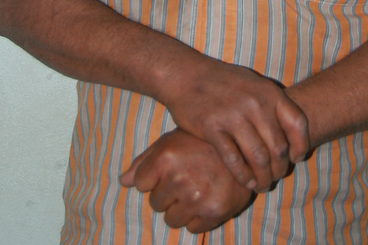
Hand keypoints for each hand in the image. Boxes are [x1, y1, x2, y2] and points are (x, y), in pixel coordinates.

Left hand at [119, 128, 253, 233]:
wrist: (245, 146)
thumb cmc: (203, 141)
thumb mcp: (172, 140)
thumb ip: (145, 161)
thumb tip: (122, 181)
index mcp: (166, 156)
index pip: (141, 184)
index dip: (153, 179)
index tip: (168, 170)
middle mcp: (179, 178)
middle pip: (156, 204)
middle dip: (167, 194)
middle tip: (186, 178)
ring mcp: (197, 197)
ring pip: (172, 220)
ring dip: (181, 208)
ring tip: (196, 188)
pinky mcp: (214, 212)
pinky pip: (192, 228)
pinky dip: (197, 218)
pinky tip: (208, 198)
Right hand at [160, 55, 308, 191]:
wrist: (187, 75)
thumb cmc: (223, 82)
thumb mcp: (253, 84)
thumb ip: (272, 105)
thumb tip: (291, 136)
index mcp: (269, 92)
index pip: (298, 124)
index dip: (301, 146)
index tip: (296, 158)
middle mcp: (255, 104)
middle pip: (278, 148)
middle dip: (279, 169)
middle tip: (274, 177)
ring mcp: (234, 116)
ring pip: (259, 158)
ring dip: (263, 178)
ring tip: (261, 185)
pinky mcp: (213, 128)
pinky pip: (234, 160)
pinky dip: (243, 176)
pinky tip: (245, 181)